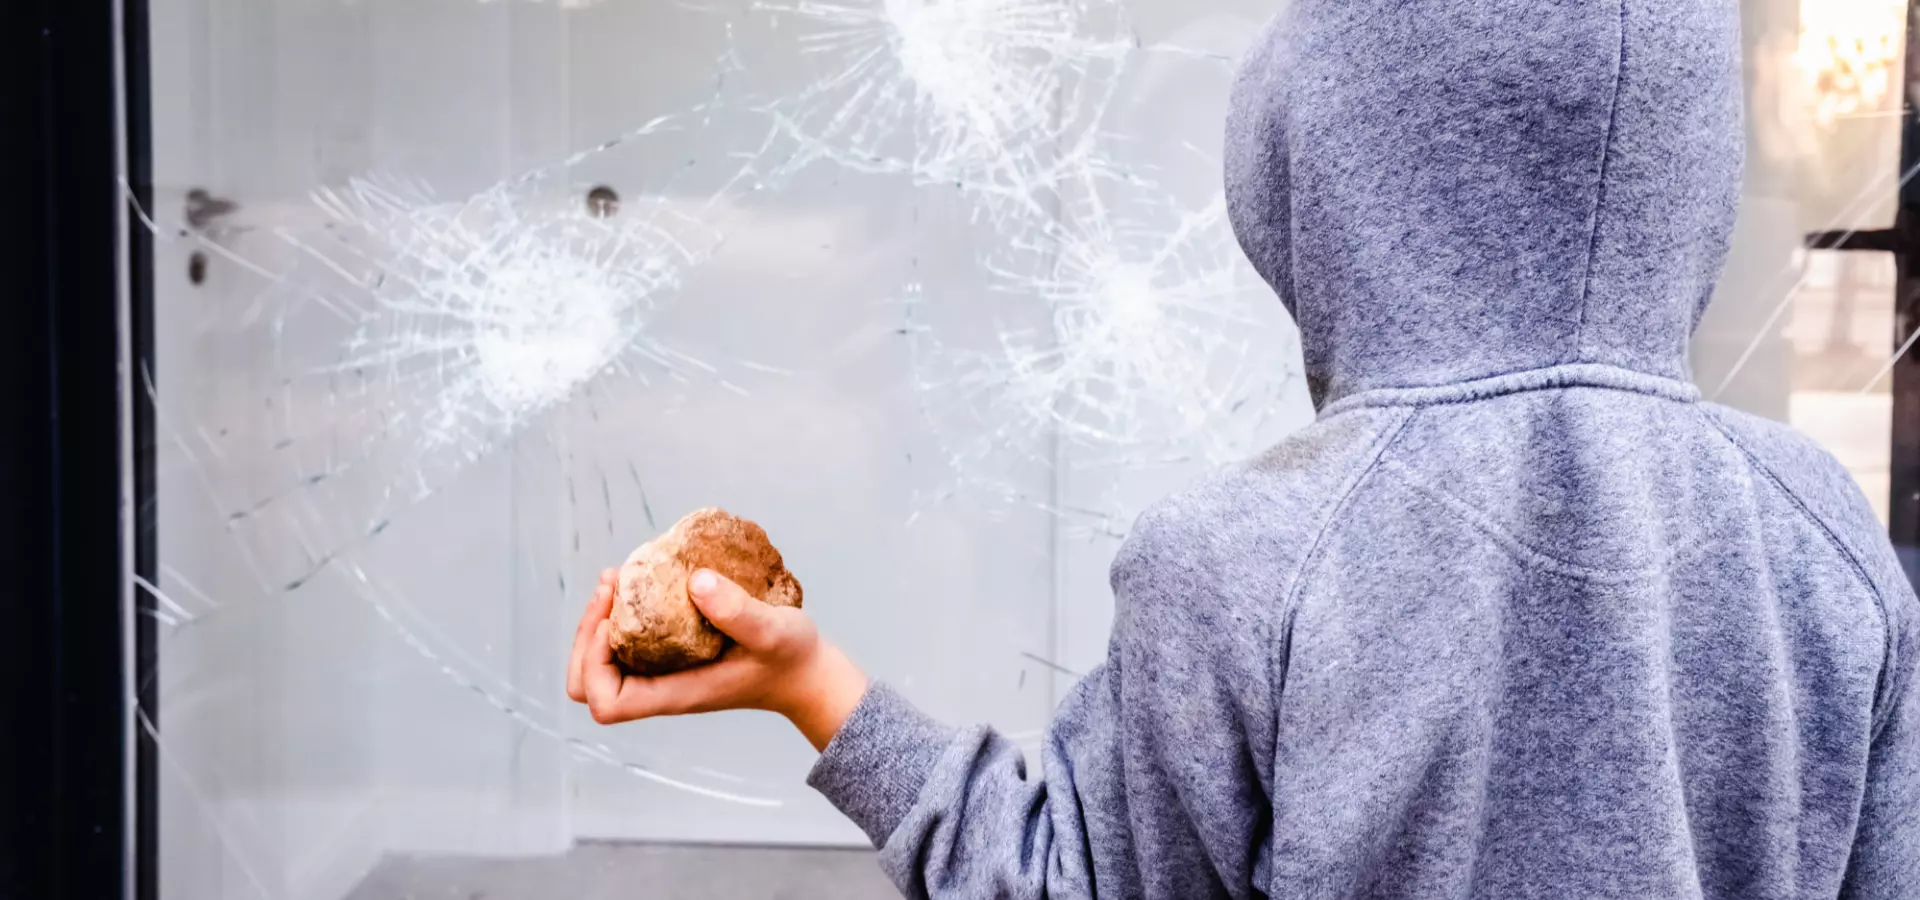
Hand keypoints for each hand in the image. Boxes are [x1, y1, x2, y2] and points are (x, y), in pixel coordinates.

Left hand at [565, 568, 868, 750]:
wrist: (807, 673)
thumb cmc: (791, 658)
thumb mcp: (772, 630)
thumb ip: (737, 611)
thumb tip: (695, 582)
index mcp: (675, 694)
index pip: (605, 702)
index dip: (595, 661)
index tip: (616, 621)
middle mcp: (661, 689)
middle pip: (587, 685)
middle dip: (586, 636)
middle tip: (610, 587)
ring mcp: (664, 674)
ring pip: (602, 663)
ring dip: (599, 620)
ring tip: (618, 578)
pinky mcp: (672, 657)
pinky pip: (626, 644)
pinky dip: (621, 614)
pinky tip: (641, 583)